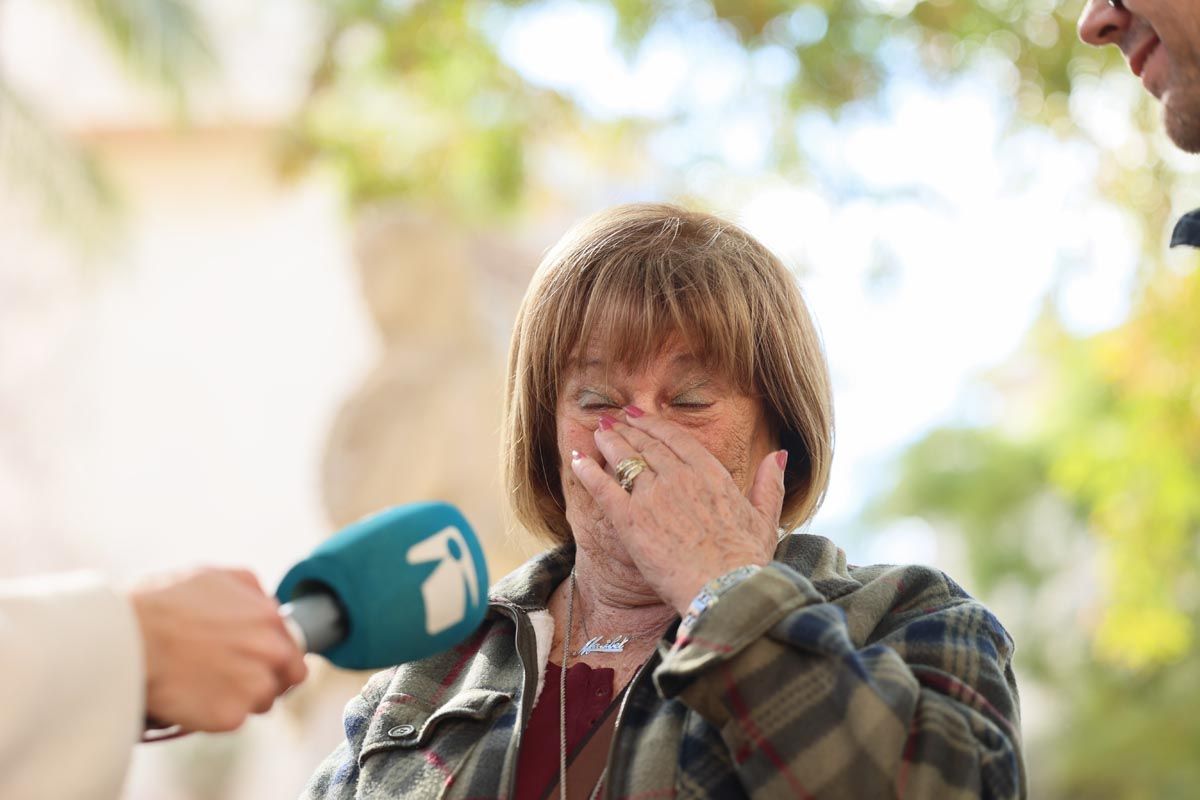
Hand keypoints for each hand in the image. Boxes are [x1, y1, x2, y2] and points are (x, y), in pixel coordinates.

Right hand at [129, 567, 307, 732]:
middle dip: (267, 681)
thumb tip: (264, 602)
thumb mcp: (214, 576)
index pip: (293, 649)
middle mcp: (271, 652)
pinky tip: (191, 697)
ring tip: (204, 685)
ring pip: (260, 703)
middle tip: (235, 679)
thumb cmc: (161, 605)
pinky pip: (231, 722)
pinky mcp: (231, 716)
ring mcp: (254, 686)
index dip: (275, 658)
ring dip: (240, 699)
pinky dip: (213, 714)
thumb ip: (249, 590)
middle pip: (286, 680)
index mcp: (270, 618)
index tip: (259, 662)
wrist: (125, 640)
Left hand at [569, 409, 786, 614]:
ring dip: (608, 443)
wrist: (726, 590)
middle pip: (647, 445)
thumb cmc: (748, 561)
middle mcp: (679, 477)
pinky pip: (603, 488)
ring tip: (597, 432)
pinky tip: (577, 460)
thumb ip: (768, 484)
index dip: (655, 425)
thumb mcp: (766, 518)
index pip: (677, 439)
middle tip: (614, 419)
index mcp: (711, 474)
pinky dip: (588, 472)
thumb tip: (777, 455)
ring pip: (624, 460)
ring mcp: (653, 496)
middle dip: (628, 429)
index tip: (641, 416)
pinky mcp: (630, 521)